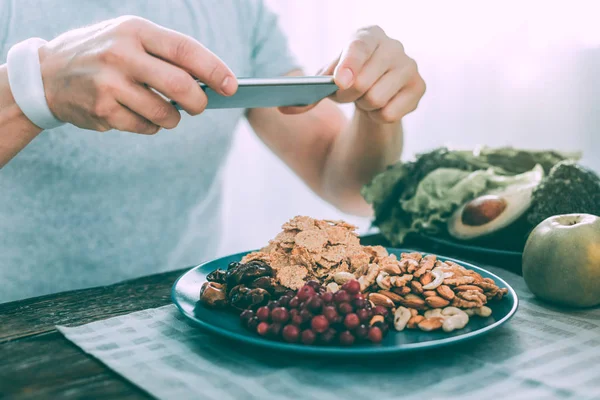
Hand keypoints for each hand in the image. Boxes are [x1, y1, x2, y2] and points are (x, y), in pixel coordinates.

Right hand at [38, 16, 236, 133]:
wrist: (47, 75)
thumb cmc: (103, 54)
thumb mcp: (128, 38)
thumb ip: (165, 53)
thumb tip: (210, 80)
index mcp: (134, 29)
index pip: (185, 50)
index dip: (214, 69)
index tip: (232, 86)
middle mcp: (121, 53)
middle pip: (181, 86)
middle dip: (199, 102)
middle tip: (200, 106)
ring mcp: (109, 83)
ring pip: (165, 113)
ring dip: (173, 118)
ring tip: (165, 111)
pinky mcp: (102, 110)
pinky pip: (145, 127)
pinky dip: (150, 126)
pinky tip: (137, 114)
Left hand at [281, 26, 424, 122]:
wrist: (376, 89)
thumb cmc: (347, 80)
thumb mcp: (325, 83)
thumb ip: (307, 95)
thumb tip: (284, 108)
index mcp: (367, 36)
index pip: (358, 47)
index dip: (349, 65)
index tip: (340, 82)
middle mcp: (393, 46)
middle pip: (364, 82)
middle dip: (348, 96)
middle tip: (347, 94)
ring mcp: (409, 66)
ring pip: (377, 99)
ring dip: (364, 106)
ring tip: (366, 98)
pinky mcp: (419, 87)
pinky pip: (391, 113)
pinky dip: (379, 116)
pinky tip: (381, 105)